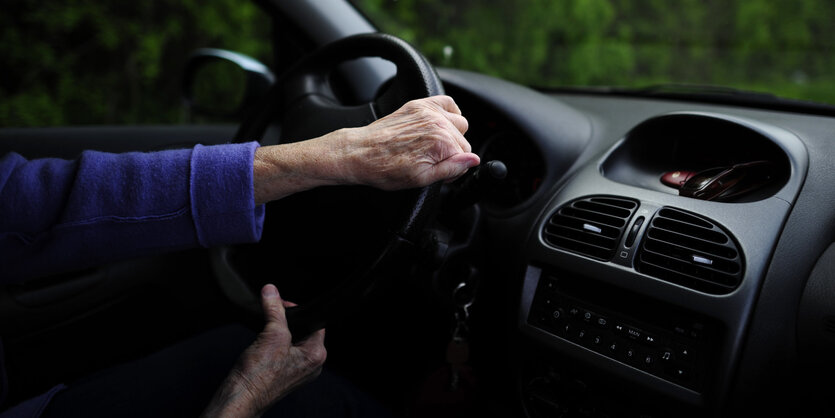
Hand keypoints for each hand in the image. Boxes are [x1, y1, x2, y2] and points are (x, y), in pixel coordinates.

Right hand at [201, 285, 326, 417]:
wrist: (240, 398)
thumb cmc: (258, 376)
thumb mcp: (271, 335)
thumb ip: (274, 310)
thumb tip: (272, 291)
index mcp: (316, 355)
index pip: (315, 323)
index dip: (297, 310)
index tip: (282, 304)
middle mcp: (310, 365)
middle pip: (302, 331)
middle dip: (285, 322)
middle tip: (271, 319)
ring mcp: (296, 371)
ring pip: (290, 341)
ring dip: (276, 333)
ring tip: (264, 337)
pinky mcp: (282, 374)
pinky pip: (281, 352)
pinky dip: (271, 345)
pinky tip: (260, 347)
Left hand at [253, 95, 479, 203]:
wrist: (359, 153)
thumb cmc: (385, 169)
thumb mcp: (421, 179)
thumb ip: (451, 169)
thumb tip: (473, 160)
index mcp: (441, 144)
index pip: (466, 158)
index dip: (454, 169)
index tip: (440, 173)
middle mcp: (438, 124)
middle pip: (463, 141)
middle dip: (453, 153)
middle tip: (433, 162)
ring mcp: (429, 112)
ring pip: (460, 123)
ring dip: (452, 134)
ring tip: (434, 146)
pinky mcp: (419, 105)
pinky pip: (448, 103)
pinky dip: (449, 112)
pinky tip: (439, 124)